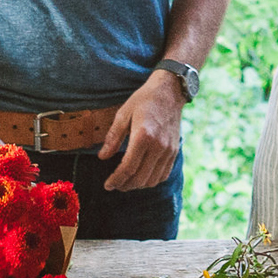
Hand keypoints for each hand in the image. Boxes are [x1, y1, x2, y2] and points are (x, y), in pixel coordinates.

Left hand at [98, 70, 184, 191]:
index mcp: (143, 136)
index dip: (116, 179)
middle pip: (140, 177)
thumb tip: (102, 157)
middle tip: (114, 185)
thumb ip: (113, 137)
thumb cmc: (144, 100)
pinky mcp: (174, 151)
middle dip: (125, 185)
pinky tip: (142, 177)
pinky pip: (164, 174)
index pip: (128, 167)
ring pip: (152, 180)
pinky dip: (151, 180)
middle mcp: (158, 146)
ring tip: (126, 182)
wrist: (169, 92)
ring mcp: (168, 150)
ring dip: (138, 185)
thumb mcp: (123, 114)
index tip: (107, 184)